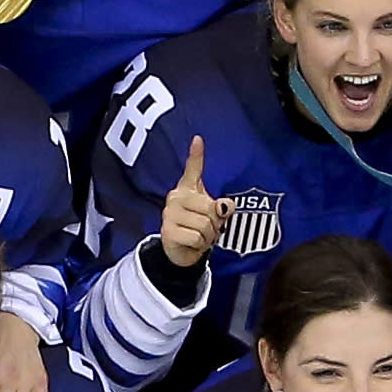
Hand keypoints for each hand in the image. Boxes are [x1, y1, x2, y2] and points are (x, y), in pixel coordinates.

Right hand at [158, 135, 228, 270]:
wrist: (181, 252)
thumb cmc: (197, 228)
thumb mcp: (213, 216)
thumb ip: (221, 208)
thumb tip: (224, 206)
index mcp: (186, 189)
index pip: (193, 169)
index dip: (196, 154)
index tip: (198, 138)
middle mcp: (175, 197)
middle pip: (210, 208)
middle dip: (215, 223)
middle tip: (206, 228)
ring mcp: (169, 214)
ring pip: (205, 225)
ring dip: (208, 236)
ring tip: (199, 236)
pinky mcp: (167, 231)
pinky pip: (197, 238)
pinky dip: (200, 246)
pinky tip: (192, 244)